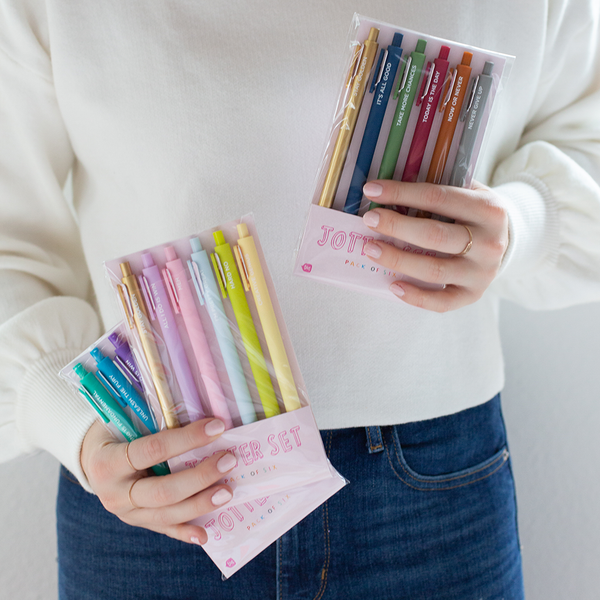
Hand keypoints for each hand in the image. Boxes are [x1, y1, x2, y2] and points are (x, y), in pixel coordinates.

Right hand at [80, 418, 235, 545]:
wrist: (91, 457)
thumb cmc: (114, 430)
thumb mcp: (125, 419)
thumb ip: (154, 419)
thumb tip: (199, 412)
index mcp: (108, 461)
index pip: (153, 450)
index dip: (187, 439)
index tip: (217, 427)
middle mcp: (114, 493)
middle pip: (163, 491)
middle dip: (199, 477)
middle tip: (228, 461)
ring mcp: (126, 512)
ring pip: (166, 515)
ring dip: (200, 504)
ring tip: (227, 492)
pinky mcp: (137, 522)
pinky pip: (164, 528)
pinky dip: (185, 532)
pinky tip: (206, 534)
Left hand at [361, 179, 508, 311]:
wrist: (505, 241)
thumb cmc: (472, 213)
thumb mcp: (465, 191)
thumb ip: (435, 187)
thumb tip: (388, 187)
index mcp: (487, 208)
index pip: (437, 197)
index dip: (402, 193)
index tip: (373, 190)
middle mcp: (489, 242)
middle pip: (434, 235)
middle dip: (396, 226)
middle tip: (369, 220)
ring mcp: (482, 272)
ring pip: (434, 269)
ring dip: (397, 260)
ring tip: (371, 249)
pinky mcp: (473, 294)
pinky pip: (441, 302)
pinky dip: (415, 296)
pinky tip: (393, 285)